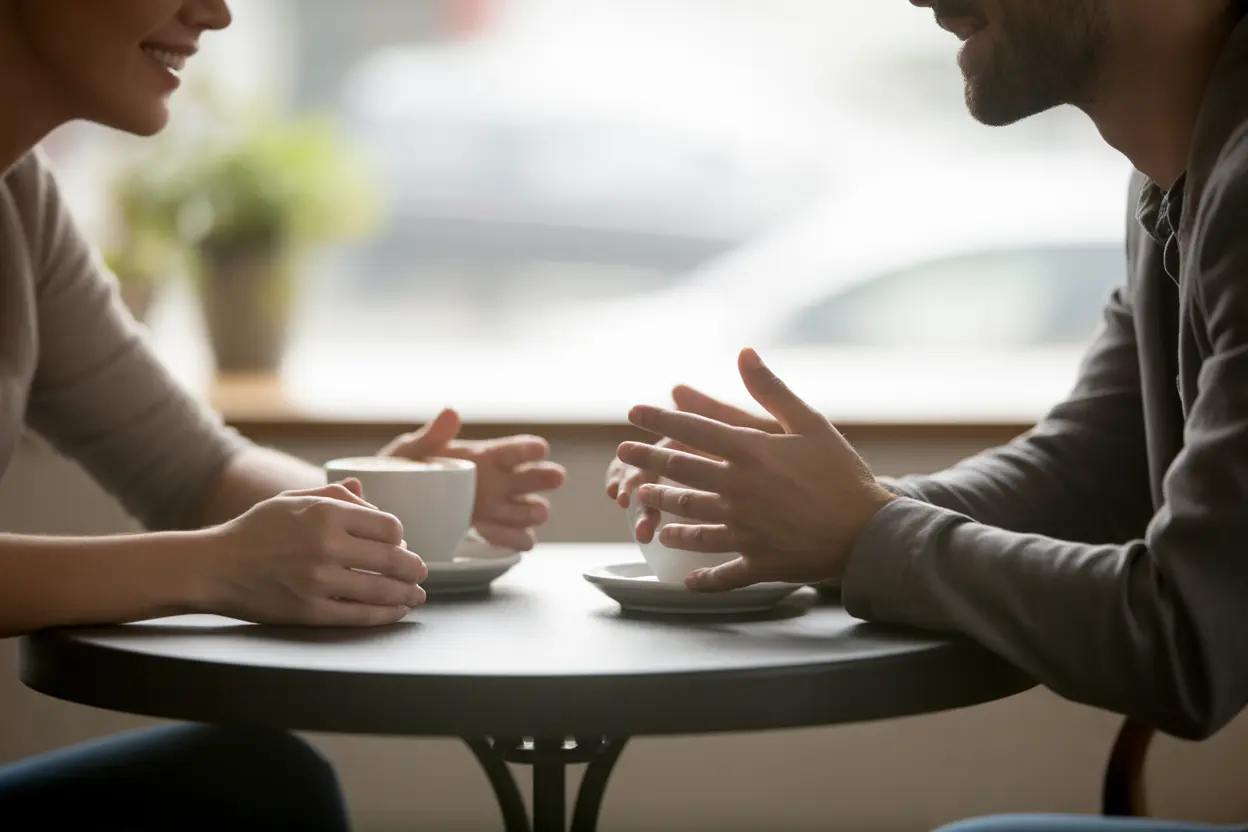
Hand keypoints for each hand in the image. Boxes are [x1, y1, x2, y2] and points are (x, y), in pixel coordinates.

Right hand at [203, 480, 427, 625]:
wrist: (213, 567)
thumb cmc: (256, 529)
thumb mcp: (293, 498)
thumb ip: (335, 494)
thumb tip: (368, 493)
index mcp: (326, 514)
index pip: (389, 526)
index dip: (400, 536)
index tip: (399, 543)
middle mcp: (326, 546)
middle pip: (394, 560)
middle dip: (415, 569)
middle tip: (422, 573)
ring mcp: (319, 582)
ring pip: (383, 591)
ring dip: (408, 595)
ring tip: (416, 596)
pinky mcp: (310, 612)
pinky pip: (360, 616)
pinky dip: (386, 615)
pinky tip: (395, 612)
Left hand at [379, 409, 566, 550]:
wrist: (392, 507)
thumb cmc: (403, 472)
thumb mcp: (410, 451)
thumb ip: (432, 435)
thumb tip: (451, 413)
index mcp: (485, 457)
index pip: (516, 450)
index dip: (530, 449)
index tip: (539, 449)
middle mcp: (500, 482)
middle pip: (537, 479)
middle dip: (547, 477)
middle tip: (553, 477)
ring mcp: (499, 510)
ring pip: (534, 511)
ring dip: (532, 511)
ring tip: (521, 512)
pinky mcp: (494, 535)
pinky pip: (519, 540)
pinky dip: (514, 537)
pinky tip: (494, 534)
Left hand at [616, 348, 894, 591]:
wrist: (870, 531)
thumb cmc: (842, 472)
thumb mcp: (810, 423)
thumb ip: (771, 390)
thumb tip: (743, 353)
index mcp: (749, 453)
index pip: (691, 431)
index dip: (658, 420)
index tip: (632, 413)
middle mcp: (737, 490)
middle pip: (680, 474)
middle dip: (648, 461)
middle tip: (624, 453)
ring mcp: (743, 528)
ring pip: (690, 519)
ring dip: (662, 510)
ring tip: (642, 501)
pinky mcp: (757, 561)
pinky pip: (720, 571)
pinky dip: (701, 575)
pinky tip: (684, 577)